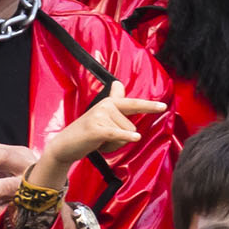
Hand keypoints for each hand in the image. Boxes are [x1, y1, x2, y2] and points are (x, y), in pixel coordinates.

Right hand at [25, 80, 167, 189]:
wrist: (65, 145)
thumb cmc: (87, 132)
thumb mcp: (102, 116)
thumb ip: (114, 100)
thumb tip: (118, 82)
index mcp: (110, 103)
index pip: (134, 104)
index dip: (149, 106)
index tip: (163, 107)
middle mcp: (106, 106)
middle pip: (131, 127)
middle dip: (120, 139)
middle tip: (103, 139)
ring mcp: (100, 116)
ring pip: (124, 135)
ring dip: (114, 144)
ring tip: (98, 141)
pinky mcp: (96, 129)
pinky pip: (117, 133)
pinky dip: (126, 137)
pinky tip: (135, 138)